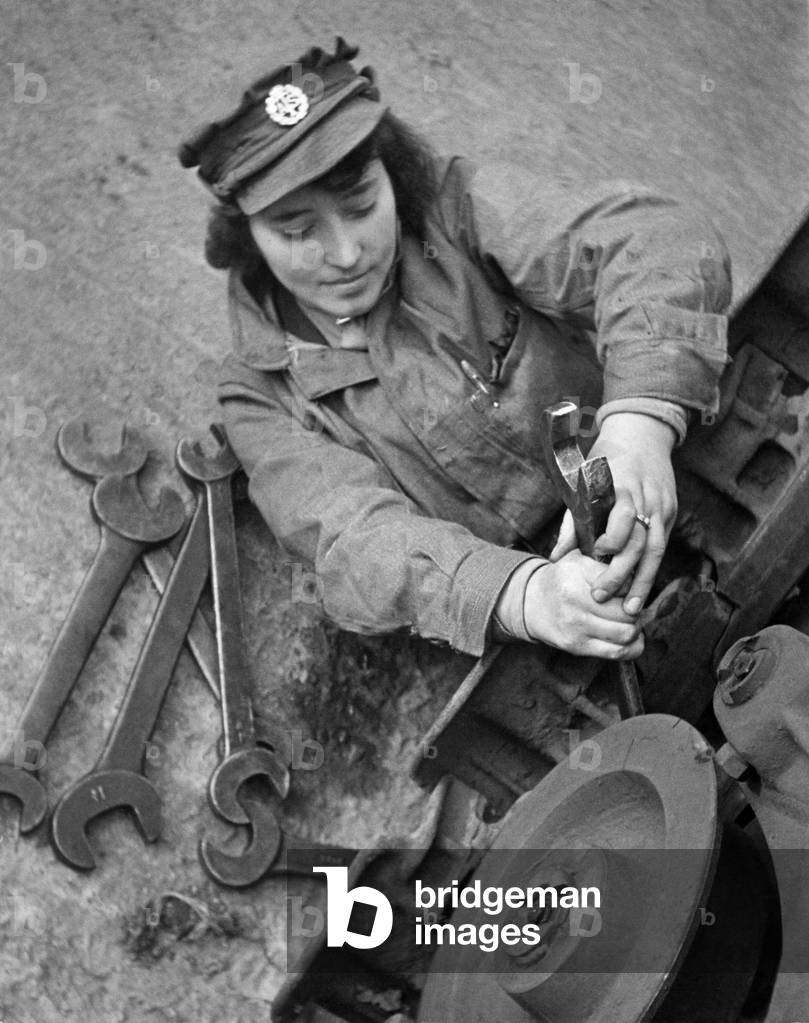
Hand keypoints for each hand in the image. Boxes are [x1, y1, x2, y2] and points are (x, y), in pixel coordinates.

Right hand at [522, 553, 643, 658]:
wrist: (532, 602)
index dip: (633, 587)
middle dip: (637, 611)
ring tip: (629, 622)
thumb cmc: (564, 579)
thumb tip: (637, 578)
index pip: (623, 583)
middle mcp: (575, 599)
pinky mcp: (576, 646)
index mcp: (578, 572)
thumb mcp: (579, 559)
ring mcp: (575, 625)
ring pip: (627, 633)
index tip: (628, 588)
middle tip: (633, 608)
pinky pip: (617, 652)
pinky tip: (627, 638)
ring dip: (635, 629)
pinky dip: (632, 647)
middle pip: (627, 611)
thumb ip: (607, 564)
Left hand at [549, 412, 677, 615]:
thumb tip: (556, 557)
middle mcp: (645, 499)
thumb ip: (573, 522)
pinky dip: (650, 569)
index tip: (596, 556)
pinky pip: (661, 545)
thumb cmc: (606, 458)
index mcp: (621, 488)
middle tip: (602, 597)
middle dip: (622, 574)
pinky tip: (640, 589)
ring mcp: (661, 506)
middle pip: (640, 543)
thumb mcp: (585, 482)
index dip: (611, 542)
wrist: (643, 432)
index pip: (622, 521)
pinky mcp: (669, 512)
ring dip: (643, 582)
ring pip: (656, 550)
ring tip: (631, 609)